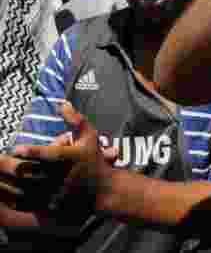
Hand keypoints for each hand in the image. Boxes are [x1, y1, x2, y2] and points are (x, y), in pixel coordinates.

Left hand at [10, 103, 116, 217]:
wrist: (103, 190)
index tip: (16, 148)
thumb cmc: (93, 160)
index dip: (33, 152)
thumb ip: (76, 120)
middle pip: (33, 171)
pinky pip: (28, 203)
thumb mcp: (90, 136)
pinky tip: (3, 192)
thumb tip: (62, 103)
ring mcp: (56, 192)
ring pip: (27, 188)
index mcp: (72, 158)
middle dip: (12, 166)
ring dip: (8, 182)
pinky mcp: (50, 206)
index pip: (50, 155)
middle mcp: (62, 176)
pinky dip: (13, 198)